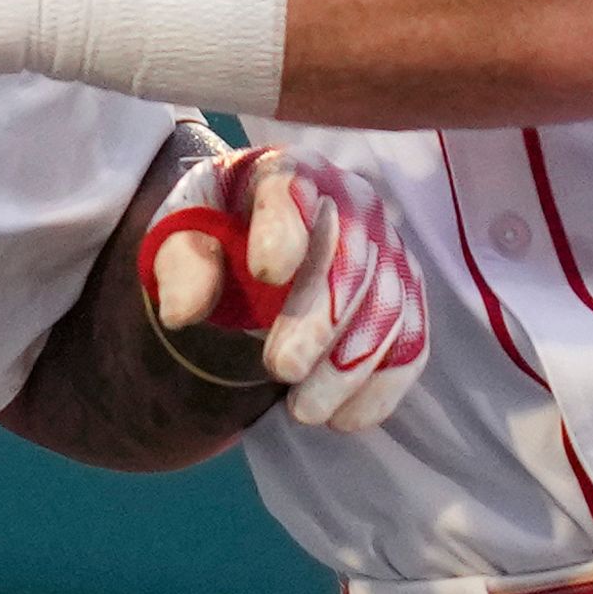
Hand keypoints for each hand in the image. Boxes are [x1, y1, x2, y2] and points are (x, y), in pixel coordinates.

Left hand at [143, 145, 426, 430]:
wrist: (257, 248)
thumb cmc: (220, 233)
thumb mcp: (184, 237)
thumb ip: (181, 265)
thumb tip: (181, 312)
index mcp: (287, 173)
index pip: (290, 190)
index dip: (283, 229)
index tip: (265, 271)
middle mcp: (351, 203)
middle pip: (351, 258)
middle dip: (320, 319)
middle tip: (281, 369)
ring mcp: (387, 250)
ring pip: (387, 307)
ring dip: (349, 366)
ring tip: (302, 411)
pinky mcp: (405, 298)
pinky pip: (411, 342)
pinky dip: (382, 385)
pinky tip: (343, 420)